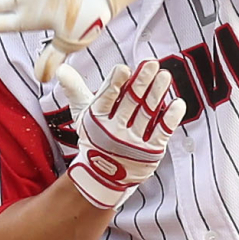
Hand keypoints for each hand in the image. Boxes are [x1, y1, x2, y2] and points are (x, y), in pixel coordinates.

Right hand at [66, 61, 184, 212]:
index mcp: (97, 120)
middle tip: (152, 64)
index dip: (115, 83)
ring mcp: (133, 142)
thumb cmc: (95, 137)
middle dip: (141, 82)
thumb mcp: (83, 114)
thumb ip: (75, 89)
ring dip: (157, 94)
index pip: (106, 98)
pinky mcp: (150, 151)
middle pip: (130, 102)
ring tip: (165, 76)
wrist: (103, 176)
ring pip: (147, 113)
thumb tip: (61, 68)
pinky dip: (170, 118)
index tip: (123, 69)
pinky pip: (162, 132)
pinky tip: (177, 103)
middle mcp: (114, 131)